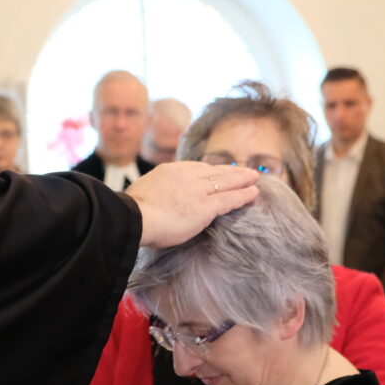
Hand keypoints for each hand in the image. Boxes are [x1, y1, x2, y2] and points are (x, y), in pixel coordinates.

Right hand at [127, 162, 260, 247]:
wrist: (133, 217)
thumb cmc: (130, 211)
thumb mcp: (139, 191)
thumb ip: (152, 192)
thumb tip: (148, 198)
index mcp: (168, 171)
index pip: (194, 168)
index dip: (209, 170)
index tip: (217, 170)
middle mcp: (185, 176)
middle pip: (213, 170)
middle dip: (230, 170)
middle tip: (243, 170)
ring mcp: (197, 190)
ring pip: (226, 181)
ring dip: (242, 179)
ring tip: (255, 177)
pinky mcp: (206, 206)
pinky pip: (230, 198)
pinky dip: (244, 195)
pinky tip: (254, 193)